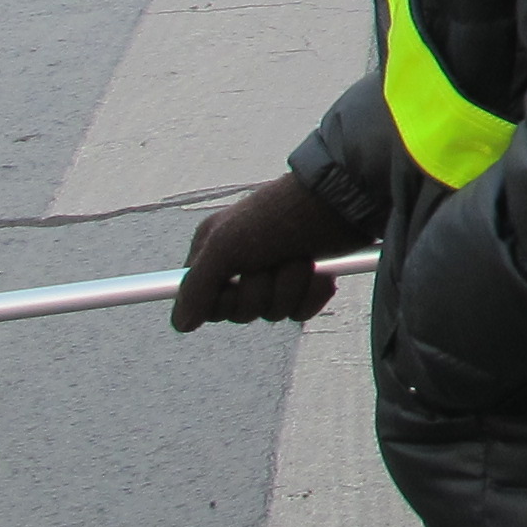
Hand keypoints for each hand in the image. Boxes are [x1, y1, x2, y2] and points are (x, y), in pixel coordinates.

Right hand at [173, 171, 355, 330]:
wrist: (345, 203)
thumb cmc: (282, 213)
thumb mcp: (228, 243)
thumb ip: (197, 285)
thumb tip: (181, 323)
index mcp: (215, 249)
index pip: (200, 299)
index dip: (217, 300)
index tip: (232, 284)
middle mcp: (243, 263)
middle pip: (237, 312)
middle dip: (260, 290)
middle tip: (271, 261)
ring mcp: (277, 273)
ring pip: (271, 312)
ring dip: (289, 288)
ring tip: (301, 258)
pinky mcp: (307, 281)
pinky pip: (299, 312)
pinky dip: (311, 296)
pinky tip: (321, 274)